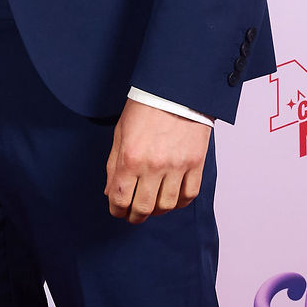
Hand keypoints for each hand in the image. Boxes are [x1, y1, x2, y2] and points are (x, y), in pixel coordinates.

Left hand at [104, 99, 209, 223]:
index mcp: (130, 157)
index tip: (118, 211)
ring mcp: (177, 166)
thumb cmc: (145, 107)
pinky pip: (189, 195)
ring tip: (153, 206)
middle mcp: (153, 165)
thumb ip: (114, 165)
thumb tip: (110, 193)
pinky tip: (172, 198)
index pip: (120, 198)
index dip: (117, 210)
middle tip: (134, 215)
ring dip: (157, 210)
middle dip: (135, 216)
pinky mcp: (196, 163)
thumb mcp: (120, 133)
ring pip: (167, 205)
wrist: (176, 89)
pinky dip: (180, 202)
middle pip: (143, 207)